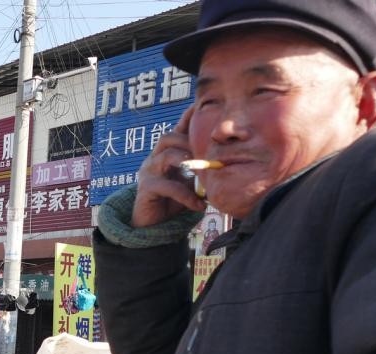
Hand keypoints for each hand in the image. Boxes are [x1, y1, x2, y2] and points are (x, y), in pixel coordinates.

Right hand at [131, 106, 206, 227]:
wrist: (153, 226)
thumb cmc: (173, 201)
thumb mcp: (191, 181)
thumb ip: (201, 169)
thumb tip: (228, 160)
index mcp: (166, 153)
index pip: (177, 130)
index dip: (187, 117)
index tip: (201, 106)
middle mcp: (154, 158)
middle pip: (169, 137)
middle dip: (189, 142)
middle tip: (208, 152)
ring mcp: (148, 172)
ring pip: (167, 156)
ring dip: (188, 163)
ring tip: (203, 173)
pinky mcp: (146, 188)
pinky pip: (167, 186)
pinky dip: (186, 195)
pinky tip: (199, 204)